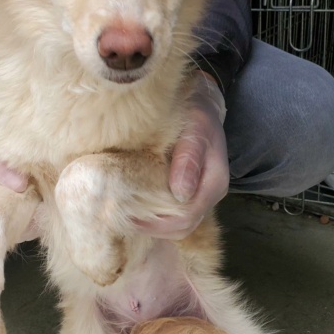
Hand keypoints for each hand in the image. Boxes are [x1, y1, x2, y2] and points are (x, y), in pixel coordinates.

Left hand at [135, 74, 229, 239]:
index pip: (187, 217)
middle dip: (151, 228)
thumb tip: (181, 193)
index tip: (127, 215)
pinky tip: (134, 208)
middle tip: (119, 218)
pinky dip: (154, 217)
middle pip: (182, 228)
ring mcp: (199, 196)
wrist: (201, 105)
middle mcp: (209, 194)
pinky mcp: (188, 193)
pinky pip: (173, 216)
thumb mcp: (195, 126)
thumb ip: (189, 156)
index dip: (157, 223)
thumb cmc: (195, 112)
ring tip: (124, 215)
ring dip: (151, 225)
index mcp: (214, 182)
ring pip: (177, 227)